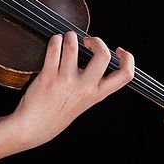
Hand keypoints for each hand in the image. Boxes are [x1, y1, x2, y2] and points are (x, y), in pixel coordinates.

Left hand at [11, 31, 134, 148]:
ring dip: (70, 36)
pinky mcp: (48, 77)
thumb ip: (93, 84)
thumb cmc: (59, 112)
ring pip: (73, 46)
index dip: (128, 59)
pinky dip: (55, 40)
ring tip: (66, 38)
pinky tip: (55, 42)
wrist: (35, 127)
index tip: (118, 50)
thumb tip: (94, 56)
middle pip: (103, 55)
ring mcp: (66, 82)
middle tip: (87, 41)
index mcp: (97, 94)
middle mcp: (84, 88)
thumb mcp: (84, 102)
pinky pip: (53, 49)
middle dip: (97, 41)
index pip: (125, 75)